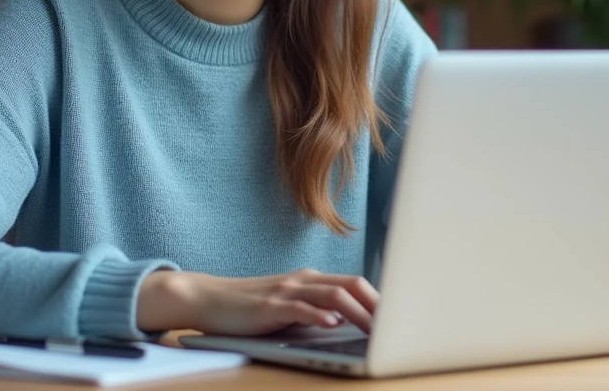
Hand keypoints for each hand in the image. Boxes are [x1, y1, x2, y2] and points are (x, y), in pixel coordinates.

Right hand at [137, 268, 378, 335]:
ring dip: (357, 312)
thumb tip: (348, 325)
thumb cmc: (250, 307)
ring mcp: (286, 290)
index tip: (400, 315)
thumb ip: (315, 310)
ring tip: (375, 329)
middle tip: (398, 324)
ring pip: (331, 294)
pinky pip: (299, 307)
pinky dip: (318, 314)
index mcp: (311, 279)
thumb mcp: (288, 307)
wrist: (208, 299)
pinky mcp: (269, 305)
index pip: (355, 283)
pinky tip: (332, 324)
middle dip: (377, 304)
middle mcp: (303, 280)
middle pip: (351, 284)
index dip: (379, 298)